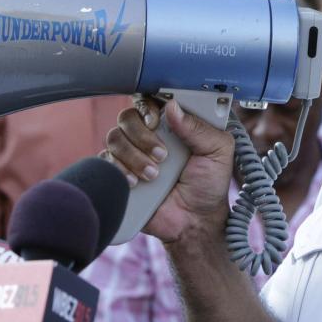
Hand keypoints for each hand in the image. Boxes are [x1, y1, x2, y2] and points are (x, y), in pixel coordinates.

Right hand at [103, 96, 235, 243]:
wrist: (195, 221)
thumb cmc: (209, 184)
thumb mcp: (217, 151)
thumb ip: (199, 127)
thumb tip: (173, 106)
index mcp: (173, 123)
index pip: (150, 101)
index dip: (148, 106)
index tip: (156, 120)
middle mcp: (149, 135)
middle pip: (127, 117)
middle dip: (142, 136)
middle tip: (162, 156)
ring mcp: (131, 154)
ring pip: (114, 138)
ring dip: (133, 156)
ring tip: (154, 175)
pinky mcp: (119, 174)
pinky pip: (104, 162)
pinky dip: (119, 170)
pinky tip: (136, 182)